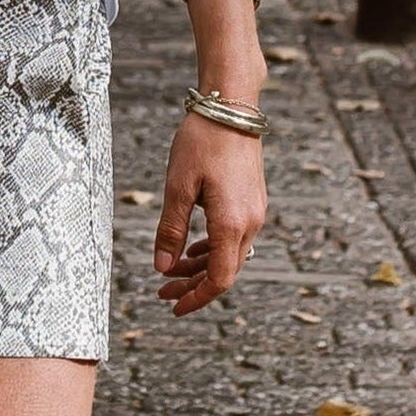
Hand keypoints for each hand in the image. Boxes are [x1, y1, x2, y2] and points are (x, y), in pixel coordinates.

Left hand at [152, 110, 266, 313]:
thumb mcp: (177, 186)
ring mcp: (254, 213)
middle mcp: (249, 223)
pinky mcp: (252, 203)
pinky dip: (212, 250)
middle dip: (193, 287)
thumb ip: (170, 229)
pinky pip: (234, 239)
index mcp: (231, 224)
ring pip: (229, 257)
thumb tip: (162, 267)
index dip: (197, 299)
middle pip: (224, 272)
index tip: (174, 307)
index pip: (219, 280)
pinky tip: (192, 250)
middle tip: (162, 292)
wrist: (231, 108)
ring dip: (200, 268)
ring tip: (170, 271)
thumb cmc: (202, 142)